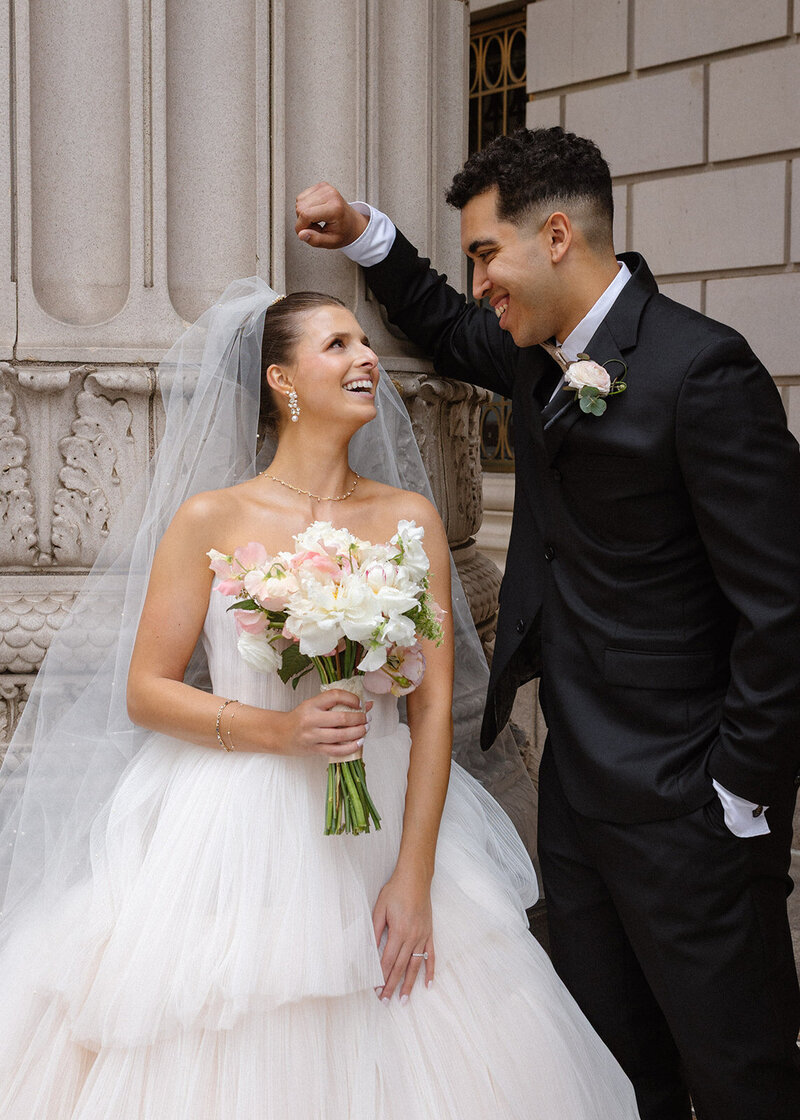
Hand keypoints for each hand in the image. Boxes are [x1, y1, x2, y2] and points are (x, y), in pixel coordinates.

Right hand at [282, 691, 371, 758]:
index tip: (359, 703)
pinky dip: (351, 747)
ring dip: (358, 732)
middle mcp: (311, 719)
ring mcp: (312, 736)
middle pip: (341, 718)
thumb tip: (365, 704)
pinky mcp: (314, 749)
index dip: (351, 698)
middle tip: (367, 718)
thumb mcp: (313, 706)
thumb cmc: (300, 718)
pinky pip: (336, 750)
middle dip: (359, 718)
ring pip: (341, 735)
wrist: (280, 734)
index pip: (335, 696)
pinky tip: (359, 742)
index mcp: (311, 704)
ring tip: (365, 729)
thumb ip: (335, 704)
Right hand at [295, 182, 368, 249]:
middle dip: (303, 221)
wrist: (352, 223)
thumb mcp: (331, 242)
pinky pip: (302, 197)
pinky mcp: (321, 186)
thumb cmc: (344, 231)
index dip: (301, 226)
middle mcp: (330, 195)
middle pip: (300, 208)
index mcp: (334, 208)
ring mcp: (325, 188)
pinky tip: (315, 212)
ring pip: (299, 202)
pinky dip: (305, 207)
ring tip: (316, 220)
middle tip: (316, 227)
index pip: (306, 214)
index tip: (305, 233)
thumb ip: (315, 240)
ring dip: (304, 214)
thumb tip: (301, 234)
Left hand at [372, 870, 434, 1004]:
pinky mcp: (429, 934)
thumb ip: (375, 930)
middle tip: (385, 1002)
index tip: (375, 990)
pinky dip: (430, 971)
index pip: (388, 960)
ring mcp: (423, 937)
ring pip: (415, 966)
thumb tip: (368, 949)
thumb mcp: (380, 908)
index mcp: (399, 931)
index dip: (381, 976)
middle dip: (391, 986)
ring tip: (403, 1000)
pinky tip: (428, 985)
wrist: (415, 878)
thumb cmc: (395, 891)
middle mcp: (412, 937)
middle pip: (400, 967)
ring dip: (409, 984)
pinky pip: (431, 956)